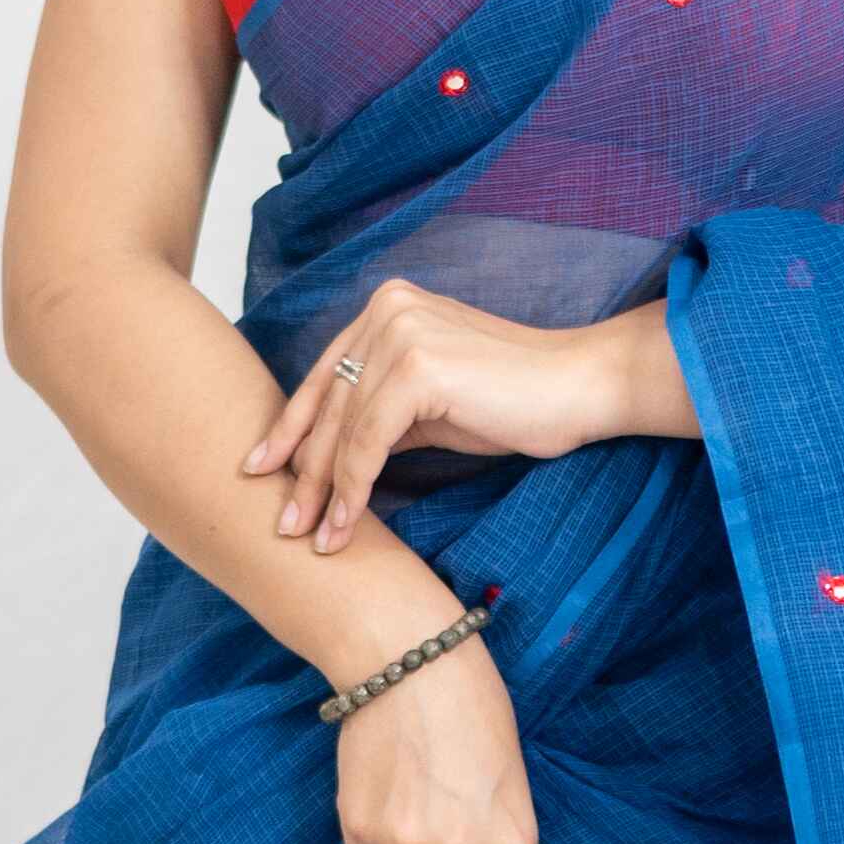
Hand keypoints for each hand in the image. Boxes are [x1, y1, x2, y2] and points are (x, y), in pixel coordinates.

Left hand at [241, 284, 632, 549]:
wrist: (581, 386)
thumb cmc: (516, 398)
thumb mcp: (433, 398)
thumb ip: (383, 407)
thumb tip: (333, 454)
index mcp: (387, 306)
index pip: (325, 375)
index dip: (291, 427)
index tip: (262, 468)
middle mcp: (386, 309)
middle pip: (327, 403)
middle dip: (302, 469)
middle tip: (283, 523)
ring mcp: (400, 332)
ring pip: (343, 428)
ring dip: (324, 491)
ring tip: (314, 538)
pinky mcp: (417, 367)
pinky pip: (368, 442)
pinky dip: (353, 489)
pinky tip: (345, 525)